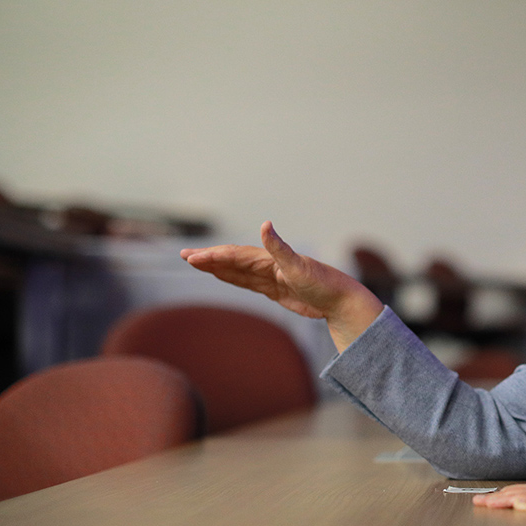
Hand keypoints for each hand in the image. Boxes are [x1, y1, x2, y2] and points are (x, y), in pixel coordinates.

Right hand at [180, 221, 382, 350]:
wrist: (341, 301)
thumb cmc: (324, 283)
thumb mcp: (299, 266)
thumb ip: (279, 247)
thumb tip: (265, 224)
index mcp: (271, 259)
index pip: (236, 256)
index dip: (213, 257)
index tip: (192, 258)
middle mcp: (269, 265)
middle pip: (232, 261)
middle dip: (208, 259)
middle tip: (184, 256)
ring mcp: (271, 277)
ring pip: (237, 271)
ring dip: (216, 267)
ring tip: (195, 262)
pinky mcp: (276, 290)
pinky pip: (247, 282)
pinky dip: (231, 278)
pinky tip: (221, 275)